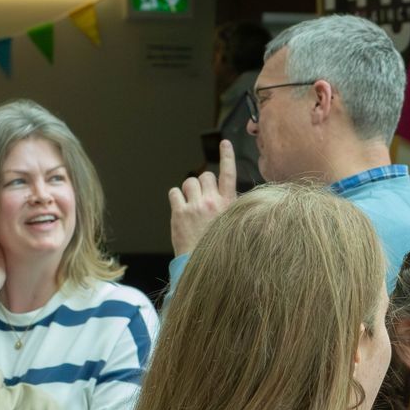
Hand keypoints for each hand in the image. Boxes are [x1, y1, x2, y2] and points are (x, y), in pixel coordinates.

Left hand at [168, 140, 236, 256]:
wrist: (203, 266)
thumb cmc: (220, 249)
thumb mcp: (235, 226)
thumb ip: (231, 209)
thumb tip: (225, 197)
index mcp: (230, 205)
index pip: (228, 173)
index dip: (227, 156)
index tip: (224, 143)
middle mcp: (213, 202)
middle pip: (205, 176)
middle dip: (202, 183)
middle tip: (202, 198)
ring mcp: (195, 207)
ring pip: (189, 182)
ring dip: (189, 190)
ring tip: (191, 205)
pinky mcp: (179, 213)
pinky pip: (174, 192)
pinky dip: (176, 197)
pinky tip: (181, 209)